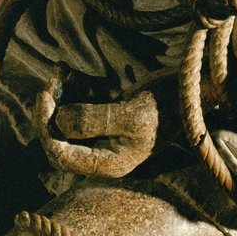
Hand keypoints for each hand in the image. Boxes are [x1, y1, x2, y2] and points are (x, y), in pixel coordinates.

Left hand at [34, 72, 177, 177]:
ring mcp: (106, 136)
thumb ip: (94, 120)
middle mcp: (103, 154)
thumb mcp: (132, 115)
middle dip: (50, 113)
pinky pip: (81, 109)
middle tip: (49, 85)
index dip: (47, 127)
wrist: (192, 92)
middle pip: (61, 140)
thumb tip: (59, 120)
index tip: (44, 96)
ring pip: (68, 123)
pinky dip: (72, 92)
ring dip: (59, 99)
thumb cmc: (167, 106)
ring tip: (58, 74)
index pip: (62, 154)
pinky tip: (69, 73)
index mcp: (108, 162)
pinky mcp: (109, 118)